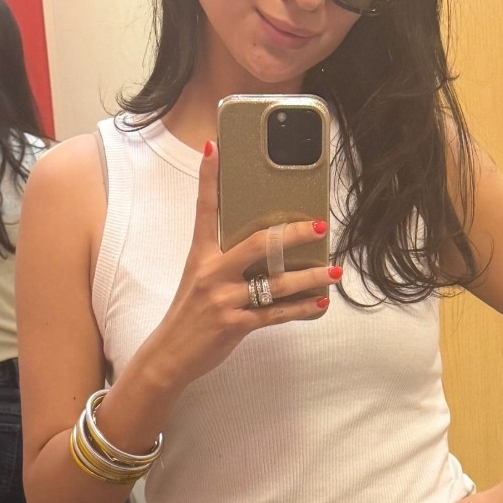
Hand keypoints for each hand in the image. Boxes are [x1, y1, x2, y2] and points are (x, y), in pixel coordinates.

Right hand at [147, 141, 337, 388]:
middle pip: (258, 244)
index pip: (205, 209)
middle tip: (320, 225)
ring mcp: (223, 300)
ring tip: (333, 271)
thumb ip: (225, 260)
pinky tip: (319, 304)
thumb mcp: (198, 279)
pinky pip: (275, 314)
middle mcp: (212, 273)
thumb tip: (265, 246)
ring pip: (275, 283)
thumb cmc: (189, 314)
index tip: (215, 147)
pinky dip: (300, 309)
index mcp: (200, 256)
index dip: (209, 178)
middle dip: (293, 234)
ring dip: (309, 277)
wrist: (169, 356)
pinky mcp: (234, 325)